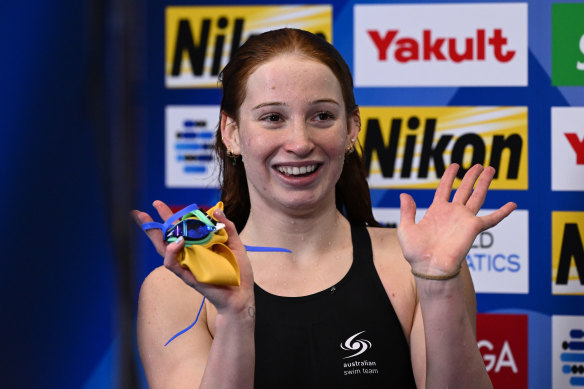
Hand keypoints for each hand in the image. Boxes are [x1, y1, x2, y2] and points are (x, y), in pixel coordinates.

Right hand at [132, 201, 254, 315]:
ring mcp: (187, 265)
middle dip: (151, 226)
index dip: (168, 216)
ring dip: (155, 236)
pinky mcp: (188, 276)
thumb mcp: (235, 244)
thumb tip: (216, 210)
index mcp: (198, 245)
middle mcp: (189, 254)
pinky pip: (173, 265)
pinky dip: (171, 253)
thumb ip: (227, 227)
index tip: (157, 204)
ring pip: (164, 251)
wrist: (242, 294)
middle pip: (165, 238)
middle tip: (139, 213)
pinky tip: (176, 242)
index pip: (179, 229)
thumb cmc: (237, 271)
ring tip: (148, 223)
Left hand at [397, 164, 515, 276]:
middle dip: (471, 176)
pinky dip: (503, 212)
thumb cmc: (416, 252)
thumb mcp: (406, 228)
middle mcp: (452, 213)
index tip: (455, 165)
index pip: (444, 188)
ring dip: (484, 183)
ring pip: (477, 196)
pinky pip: (491, 218)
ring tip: (491, 169)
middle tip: (479, 165)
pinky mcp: (473, 228)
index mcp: (437, 211)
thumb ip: (407, 211)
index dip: (449, 176)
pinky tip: (512, 204)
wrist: (429, 267)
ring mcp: (464, 219)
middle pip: (464, 189)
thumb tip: (404, 195)